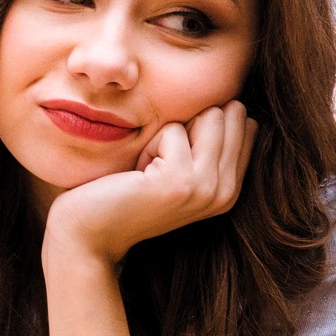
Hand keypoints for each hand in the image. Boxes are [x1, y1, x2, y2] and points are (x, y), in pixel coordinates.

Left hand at [43, 100, 256, 267]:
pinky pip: (172, 130)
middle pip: (231, 114)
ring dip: (167, 134)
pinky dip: (148, 144)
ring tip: (147, 168)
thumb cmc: (122, 193)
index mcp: (231, 187)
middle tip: (158, 161)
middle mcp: (226, 191)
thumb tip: (233, 99)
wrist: (88, 235)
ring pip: (209, 116)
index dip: (203, 125)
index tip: (173, 156)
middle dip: (188, 125)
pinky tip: (135, 175)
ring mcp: (206, 187)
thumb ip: (207, 143)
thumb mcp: (176, 168)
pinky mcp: (180, 181)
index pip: (247, 124)